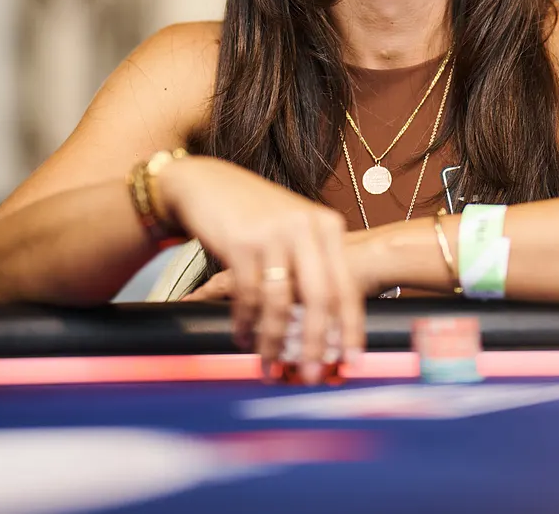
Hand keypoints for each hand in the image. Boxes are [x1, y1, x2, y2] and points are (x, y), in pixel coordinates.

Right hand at [159, 156, 363, 381]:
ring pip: (280, 302)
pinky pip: (248, 295)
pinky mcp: (241, 243)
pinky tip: (244, 336)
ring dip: (273, 339)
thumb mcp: (294, 229)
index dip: (350, 329)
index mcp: (327, 227)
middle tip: (309, 375)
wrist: (208, 182)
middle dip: (314, 343)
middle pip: (319, 298)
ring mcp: (273, 234)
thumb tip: (326, 324)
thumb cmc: (255, 214)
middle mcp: (306, 228)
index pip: (345, 286)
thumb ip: (313, 265)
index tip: (350, 362)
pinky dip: (246, 322)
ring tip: (269, 362)